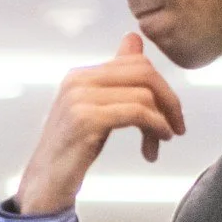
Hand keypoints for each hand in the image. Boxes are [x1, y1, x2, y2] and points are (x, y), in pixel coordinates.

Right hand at [14, 33, 187, 215]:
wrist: (45, 182)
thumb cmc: (72, 149)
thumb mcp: (96, 108)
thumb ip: (115, 78)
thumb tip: (134, 39)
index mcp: (80, 75)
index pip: (136, 62)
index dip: (162, 87)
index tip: (170, 113)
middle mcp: (78, 80)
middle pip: (143, 73)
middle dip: (169, 99)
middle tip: (177, 125)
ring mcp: (80, 99)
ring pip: (144, 94)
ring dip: (162, 120)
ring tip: (161, 140)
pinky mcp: (86, 119)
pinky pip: (137, 113)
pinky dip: (155, 127)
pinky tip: (155, 143)